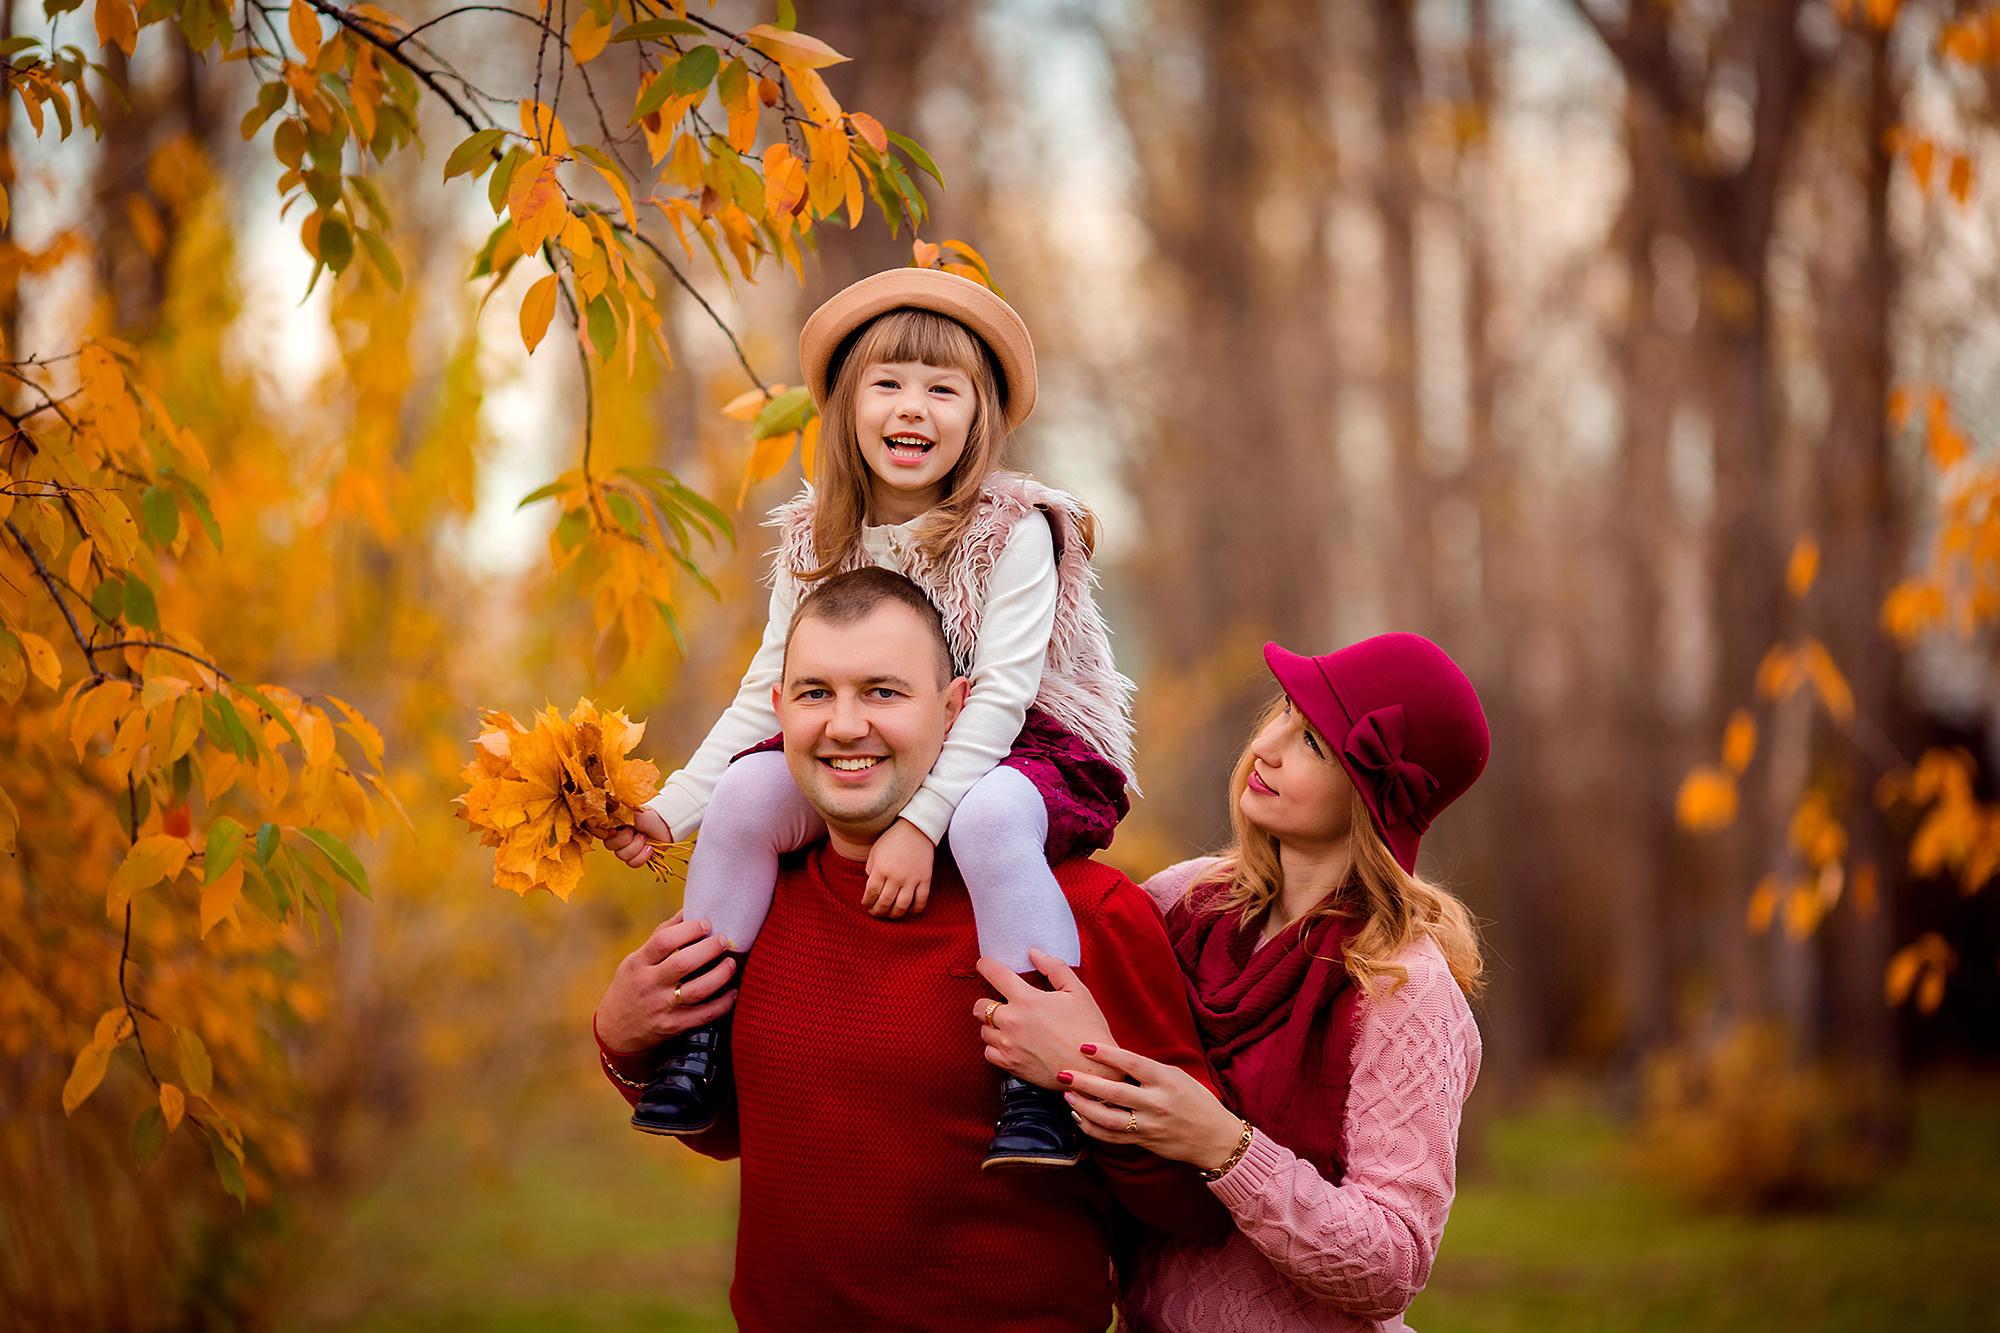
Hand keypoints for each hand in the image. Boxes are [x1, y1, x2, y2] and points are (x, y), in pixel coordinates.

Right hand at [595, 911, 736, 1052]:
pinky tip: (734, 993)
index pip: (664, 941)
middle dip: (708, 949)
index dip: (688, 929)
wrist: (615, 1031)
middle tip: (724, 941)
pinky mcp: (672, 1026)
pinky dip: (722, 1004)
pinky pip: (703, 1016)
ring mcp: (661, 1007)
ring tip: (731, 964)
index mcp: (639, 963)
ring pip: (696, 991)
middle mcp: (649, 984)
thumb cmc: (631, 986)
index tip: (706, 924)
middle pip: (682, 964)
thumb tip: (689, 911)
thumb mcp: (636, 960)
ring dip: (719, 976)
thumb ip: (661, 937)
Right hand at [603, 808, 672, 869]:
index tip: (616, 830)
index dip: (609, 835)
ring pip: (622, 856)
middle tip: (635, 831)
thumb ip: (617, 816)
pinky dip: (642, 856)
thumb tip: (607, 819)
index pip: (602, 834)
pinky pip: (633, 863)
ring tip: (644, 837)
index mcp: (613, 826)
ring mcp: (626, 849)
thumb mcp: (631, 812)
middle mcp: (617, 838)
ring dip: (636, 846)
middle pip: (611, 847)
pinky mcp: (636, 857)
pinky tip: (649, 848)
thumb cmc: (648, 815)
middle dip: (626, 839)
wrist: (666, 824)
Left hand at [861, 817, 933, 916]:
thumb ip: (871, 869)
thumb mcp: (875, 851)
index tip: (866, 905)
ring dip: (895, 914)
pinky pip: (921, 900)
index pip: (871, 893)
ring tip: (891, 915)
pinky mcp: (925, 879)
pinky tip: (911, 912)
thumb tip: (871, 886)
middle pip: (884, 902)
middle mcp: (895, 877)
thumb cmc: (892, 838)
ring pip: (902, 906)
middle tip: (875, 913)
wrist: (916, 828)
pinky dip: (916, 910)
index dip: (867, 902)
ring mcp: (911, 879)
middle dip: (878, 911)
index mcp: (881, 869)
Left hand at [972, 948, 1117, 1088]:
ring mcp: (1009, 1046)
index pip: (994, 973)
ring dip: (993, 1024)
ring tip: (1011, 1024)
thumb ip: (1054, 968)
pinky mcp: (1010, 1065)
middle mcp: (1012, 1022)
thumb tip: (1034, 953)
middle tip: (1004, 1002)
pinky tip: (1011, 1043)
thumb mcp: (1078, 991)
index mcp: (1027, 1000)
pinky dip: (995, 1046)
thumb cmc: (1088, 1029)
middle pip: (980, 1005)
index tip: (985, 964)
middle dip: (988, 1000)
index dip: (985, 965)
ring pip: (983, 1030)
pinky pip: (988, 1052)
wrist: (1093, 1070)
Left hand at [1060, 1042, 1246, 1171]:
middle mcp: (1158, 1103)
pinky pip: (1112, 1138)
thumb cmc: (1195, 1100)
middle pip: (1115, 1092)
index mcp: (1167, 1080)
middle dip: (1085, 1082)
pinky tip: (1079, 1117)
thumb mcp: (1176, 1076)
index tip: (1084, 1046)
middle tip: (1063, 1073)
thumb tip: (1113, 1060)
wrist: (1216, 1139)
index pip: (1132, 1063)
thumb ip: (1147, 1070)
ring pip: (1109, 1119)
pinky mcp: (1145, 1143)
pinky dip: (1092, 1129)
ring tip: (1067, 1095)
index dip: (1107, 1055)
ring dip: (1084, 1108)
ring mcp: (1150, 1126)